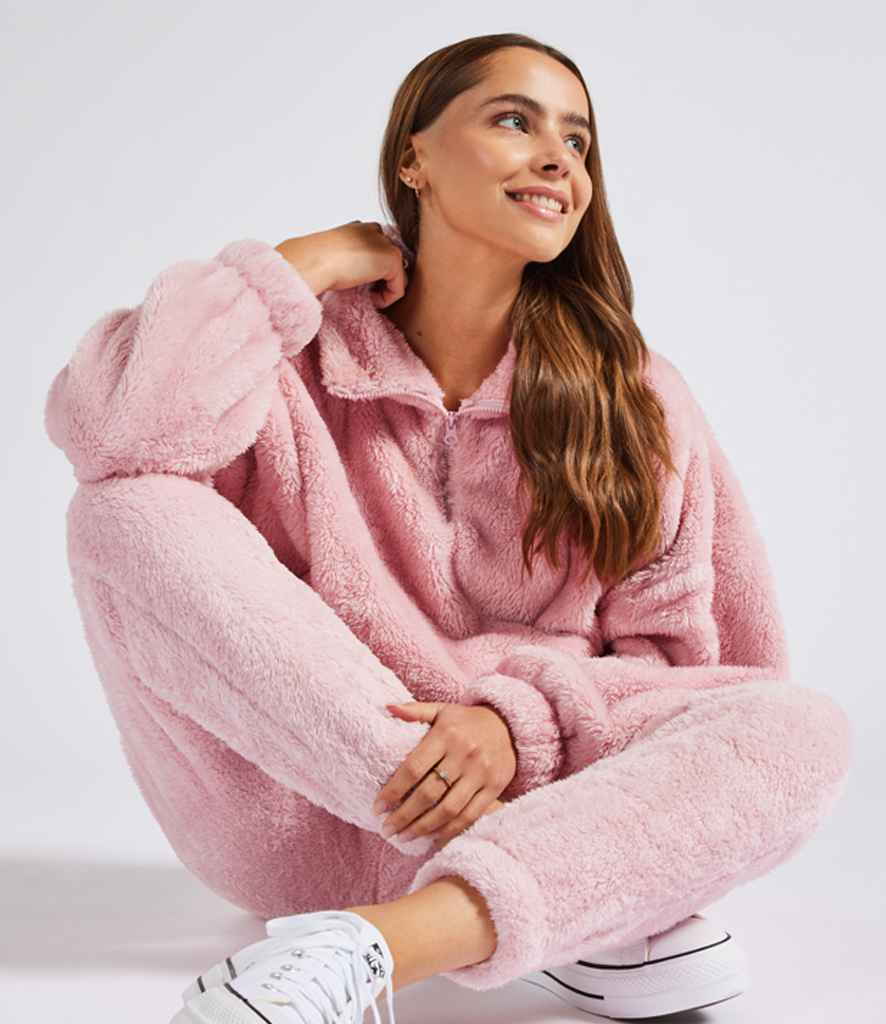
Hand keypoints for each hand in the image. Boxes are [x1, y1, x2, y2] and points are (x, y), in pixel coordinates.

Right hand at [275, 220, 408, 305]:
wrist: (314, 261)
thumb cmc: (316, 261)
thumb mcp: (337, 257)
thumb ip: (354, 259)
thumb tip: (361, 276)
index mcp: (359, 228)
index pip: (378, 250)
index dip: (372, 271)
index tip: (359, 284)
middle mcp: (375, 231)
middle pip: (389, 262)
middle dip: (381, 279)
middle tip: (364, 292)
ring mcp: (386, 244)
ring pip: (397, 276)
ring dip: (383, 290)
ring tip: (365, 296)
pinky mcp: (393, 259)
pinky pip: (399, 288)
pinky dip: (386, 299)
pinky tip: (370, 300)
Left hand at [374, 701, 515, 848]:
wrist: (508, 724)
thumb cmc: (466, 720)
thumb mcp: (442, 710)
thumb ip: (415, 711)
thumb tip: (387, 707)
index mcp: (446, 735)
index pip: (413, 768)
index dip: (393, 790)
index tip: (378, 807)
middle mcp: (464, 754)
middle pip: (428, 793)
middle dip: (403, 815)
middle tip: (386, 829)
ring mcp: (480, 773)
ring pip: (448, 809)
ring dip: (423, 828)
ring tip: (404, 837)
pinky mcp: (495, 788)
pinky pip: (469, 815)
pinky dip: (449, 830)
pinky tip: (432, 837)